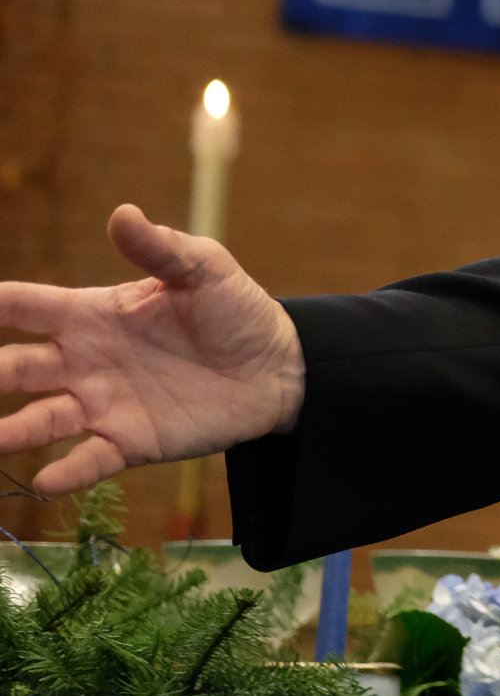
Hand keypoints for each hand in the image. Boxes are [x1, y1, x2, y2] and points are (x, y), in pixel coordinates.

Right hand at [0, 205, 304, 493]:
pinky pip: (89, 460)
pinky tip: (44, 482)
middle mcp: (84, 361)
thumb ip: (160, 248)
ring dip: (9, 432)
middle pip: (16, 369)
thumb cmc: (235, 311)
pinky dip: (66, 473)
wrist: (277, 367)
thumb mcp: (204, 270)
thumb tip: (123, 213)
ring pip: (39, 420)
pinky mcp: (129, 441)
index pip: (26, 308)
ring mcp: (102, 404)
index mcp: (92, 314)